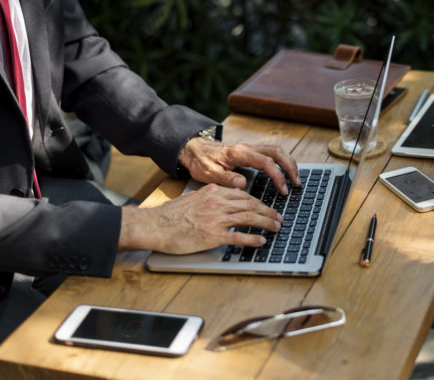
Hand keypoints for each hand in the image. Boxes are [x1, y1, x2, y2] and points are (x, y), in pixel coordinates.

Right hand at [119, 183, 282, 252]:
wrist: (155, 225)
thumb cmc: (170, 215)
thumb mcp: (194, 198)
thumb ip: (211, 198)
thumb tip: (225, 202)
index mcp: (213, 192)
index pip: (243, 195)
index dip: (259, 202)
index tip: (266, 207)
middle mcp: (217, 203)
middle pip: (250, 205)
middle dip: (267, 211)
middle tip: (278, 218)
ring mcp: (216, 219)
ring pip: (249, 218)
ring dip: (266, 222)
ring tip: (276, 227)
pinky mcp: (213, 236)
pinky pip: (239, 236)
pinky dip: (253, 238)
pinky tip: (262, 241)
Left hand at [178, 137, 300, 194]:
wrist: (193, 149)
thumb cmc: (200, 162)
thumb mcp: (207, 173)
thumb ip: (225, 178)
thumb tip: (242, 184)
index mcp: (239, 153)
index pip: (266, 162)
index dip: (278, 176)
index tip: (283, 190)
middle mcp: (247, 148)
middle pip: (277, 152)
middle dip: (290, 167)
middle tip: (297, 183)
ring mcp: (250, 148)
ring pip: (277, 150)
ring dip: (289, 162)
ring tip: (296, 178)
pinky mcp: (250, 151)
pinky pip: (271, 152)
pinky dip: (282, 161)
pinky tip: (285, 171)